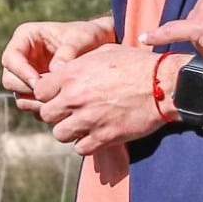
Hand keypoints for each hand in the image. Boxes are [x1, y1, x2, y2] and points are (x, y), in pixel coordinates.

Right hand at [0, 18, 115, 112]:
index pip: (11, 58)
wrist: (100, 46)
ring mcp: (28, 74)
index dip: (21, 72)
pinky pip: (32, 104)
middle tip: (50, 97)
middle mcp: (22, 56)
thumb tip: (54, 70)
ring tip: (58, 103)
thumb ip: (68, 52)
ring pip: (19, 94)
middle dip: (27, 90)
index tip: (39, 83)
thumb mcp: (82, 39)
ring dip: (35, 102)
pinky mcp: (36, 89)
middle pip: (9, 79)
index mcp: (26, 37)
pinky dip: (43, 109)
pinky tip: (62, 107)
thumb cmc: (89, 36)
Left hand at [35, 44, 172, 155]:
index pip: (38, 90)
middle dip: (55, 113)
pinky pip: (81, 149)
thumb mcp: (102, 53)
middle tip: (69, 110)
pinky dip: (85, 144)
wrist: (163, 84)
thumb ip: (77, 64)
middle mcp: (75, 98)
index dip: (46, 93)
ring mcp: (89, 119)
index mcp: (71, 74)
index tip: (57, 94)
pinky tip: (94, 134)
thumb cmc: (135, 64)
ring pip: (59, 134)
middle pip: (46, 114)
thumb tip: (62, 70)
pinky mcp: (104, 137)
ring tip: (81, 124)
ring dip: (68, 130)